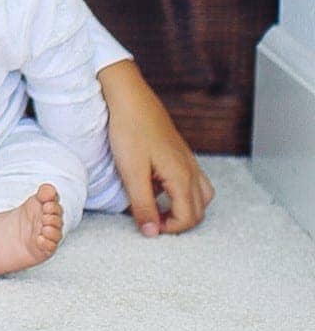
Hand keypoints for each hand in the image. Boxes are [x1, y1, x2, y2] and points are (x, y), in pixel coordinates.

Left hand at [98, 60, 215, 234]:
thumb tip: (152, 233)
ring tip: (156, 206)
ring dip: (184, 207)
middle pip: (200, 210)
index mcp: (182, 177)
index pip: (189, 218)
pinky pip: (191, 179)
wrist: (130, 97)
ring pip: (201, 195)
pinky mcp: (180, 152)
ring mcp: (188, 160)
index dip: (170, 229)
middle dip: (179, 222)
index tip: (147, 226)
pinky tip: (155, 184)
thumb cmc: (129, 131)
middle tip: (151, 220)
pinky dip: (180, 191)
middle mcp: (191, 170)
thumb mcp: (131, 172)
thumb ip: (142, 204)